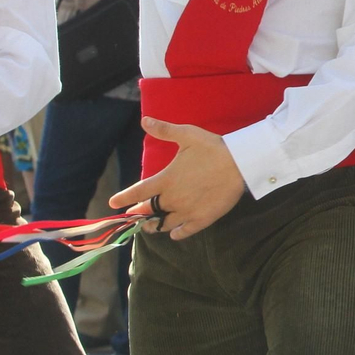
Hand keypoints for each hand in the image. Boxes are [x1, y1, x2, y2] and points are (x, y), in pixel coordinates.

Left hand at [109, 118, 245, 239]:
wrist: (240, 163)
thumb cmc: (213, 148)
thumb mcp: (187, 135)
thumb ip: (164, 130)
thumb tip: (144, 120)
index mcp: (165, 180)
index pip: (136, 193)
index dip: (123, 198)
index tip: (113, 203)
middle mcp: (172, 199)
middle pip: (148, 211)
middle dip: (139, 213)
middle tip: (134, 215)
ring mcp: (187, 211)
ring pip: (163, 225)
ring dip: (154, 226)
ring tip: (151, 226)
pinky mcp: (202, 219)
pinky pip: (184, 232)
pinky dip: (176, 233)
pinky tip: (174, 233)